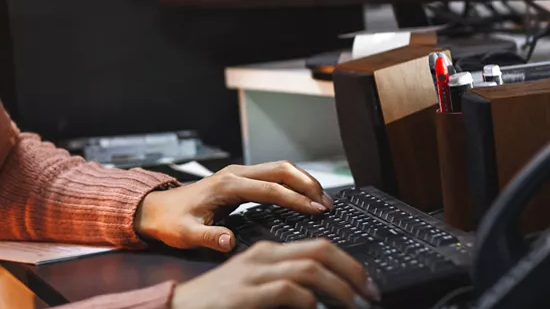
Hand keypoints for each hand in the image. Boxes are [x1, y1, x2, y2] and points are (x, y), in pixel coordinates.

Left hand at [136, 161, 333, 251]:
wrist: (155, 210)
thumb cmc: (170, 222)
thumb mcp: (186, 233)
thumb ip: (208, 237)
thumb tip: (228, 241)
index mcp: (227, 185)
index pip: (271, 189)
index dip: (296, 199)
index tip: (317, 209)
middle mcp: (235, 175)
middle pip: (280, 169)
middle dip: (307, 183)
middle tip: (328, 202)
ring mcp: (238, 175)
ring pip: (279, 169)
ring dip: (302, 180)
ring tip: (322, 199)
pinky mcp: (239, 180)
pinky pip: (272, 176)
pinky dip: (292, 183)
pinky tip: (303, 196)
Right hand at [172, 239, 378, 308]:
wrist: (179, 308)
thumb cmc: (219, 303)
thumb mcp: (255, 288)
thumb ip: (285, 287)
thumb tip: (320, 297)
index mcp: (267, 252)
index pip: (317, 246)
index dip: (348, 263)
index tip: (365, 284)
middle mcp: (264, 256)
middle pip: (320, 250)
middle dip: (353, 271)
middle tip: (370, 293)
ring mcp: (254, 273)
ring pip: (310, 268)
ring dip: (341, 288)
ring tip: (354, 304)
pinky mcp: (247, 293)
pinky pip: (289, 290)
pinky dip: (309, 301)